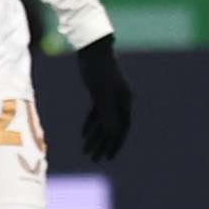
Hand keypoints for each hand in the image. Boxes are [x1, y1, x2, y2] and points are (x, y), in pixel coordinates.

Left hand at [75, 36, 133, 160]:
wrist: (92, 49)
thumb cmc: (98, 70)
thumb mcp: (101, 94)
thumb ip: (108, 114)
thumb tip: (113, 134)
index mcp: (124, 101)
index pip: (121, 128)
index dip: (114, 144)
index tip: (107, 158)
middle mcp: (120, 100)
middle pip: (113, 127)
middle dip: (103, 144)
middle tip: (94, 159)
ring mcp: (110, 96)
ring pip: (104, 121)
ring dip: (95, 136)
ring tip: (86, 150)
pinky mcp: (100, 92)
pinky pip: (97, 113)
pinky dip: (91, 124)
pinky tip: (84, 134)